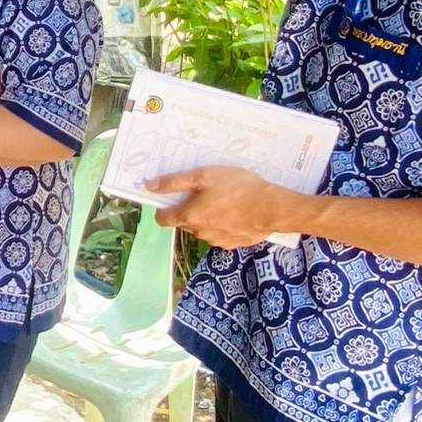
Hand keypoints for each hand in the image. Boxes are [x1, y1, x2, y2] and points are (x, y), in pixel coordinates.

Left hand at [151, 167, 297, 248]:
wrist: (272, 208)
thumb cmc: (237, 188)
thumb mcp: (204, 176)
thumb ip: (174, 182)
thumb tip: (149, 186)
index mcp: (189, 216)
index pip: (162, 219)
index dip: (163, 207)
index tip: (171, 196)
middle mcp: (199, 233)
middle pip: (183, 222)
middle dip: (187, 209)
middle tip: (203, 192)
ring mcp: (216, 241)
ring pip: (201, 228)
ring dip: (205, 217)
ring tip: (223, 200)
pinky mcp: (232, 244)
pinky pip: (219, 234)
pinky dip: (221, 225)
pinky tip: (234, 212)